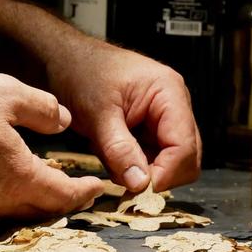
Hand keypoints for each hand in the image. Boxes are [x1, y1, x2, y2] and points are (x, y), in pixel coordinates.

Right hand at [0, 72, 103, 216]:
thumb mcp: (4, 94)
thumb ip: (42, 109)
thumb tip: (63, 120)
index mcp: (20, 176)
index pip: (65, 194)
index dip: (85, 192)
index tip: (98, 186)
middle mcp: (1, 200)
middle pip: (46, 209)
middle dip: (69, 201)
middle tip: (83, 191)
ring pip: (22, 210)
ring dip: (43, 200)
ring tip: (54, 183)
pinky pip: (0, 206)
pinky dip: (18, 196)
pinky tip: (17, 178)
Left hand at [46, 39, 200, 191]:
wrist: (65, 62)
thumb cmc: (82, 74)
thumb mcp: (97, 114)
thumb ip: (119, 149)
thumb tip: (141, 184)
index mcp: (169, 94)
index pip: (184, 146)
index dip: (166, 173)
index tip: (138, 190)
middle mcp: (174, 107)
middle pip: (186, 158)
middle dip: (157, 175)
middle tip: (125, 182)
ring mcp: (162, 120)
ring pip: (168, 163)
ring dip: (142, 172)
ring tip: (112, 161)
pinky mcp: (148, 131)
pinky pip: (150, 160)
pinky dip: (132, 167)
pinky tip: (111, 157)